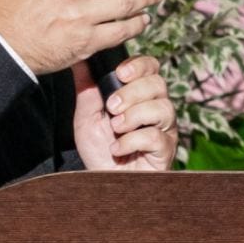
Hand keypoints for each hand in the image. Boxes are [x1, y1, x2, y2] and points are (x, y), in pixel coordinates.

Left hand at [72, 54, 177, 172]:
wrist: (103, 183)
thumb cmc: (99, 149)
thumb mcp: (87, 116)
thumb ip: (86, 89)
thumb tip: (79, 60)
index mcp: (140, 95)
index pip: (151, 68)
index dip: (139, 66)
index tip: (120, 73)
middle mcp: (156, 108)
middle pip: (158, 84)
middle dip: (132, 92)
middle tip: (111, 107)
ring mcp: (164, 129)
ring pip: (162, 108)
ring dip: (134, 115)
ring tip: (115, 128)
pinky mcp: (165, 151)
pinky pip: (155, 137)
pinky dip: (131, 141)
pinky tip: (117, 149)